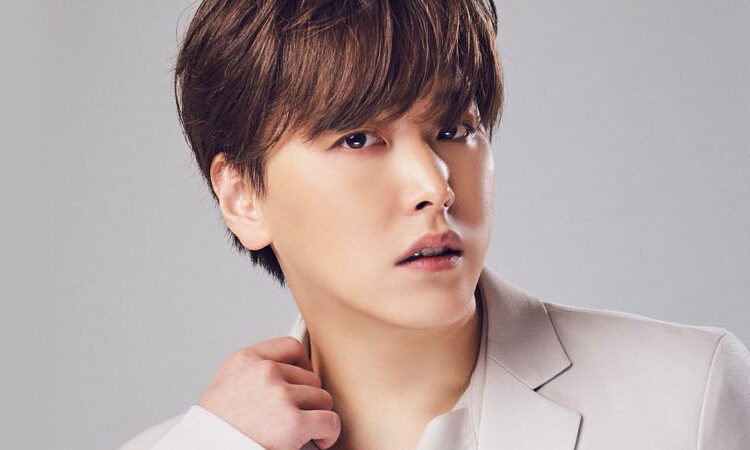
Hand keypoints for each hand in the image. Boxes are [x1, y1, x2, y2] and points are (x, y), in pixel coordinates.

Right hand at [198, 336, 340, 449]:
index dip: (302, 368)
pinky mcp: (292, 422)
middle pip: (310, 377)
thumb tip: (292, 373)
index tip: (301, 384)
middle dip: (306, 399)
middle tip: (293, 418)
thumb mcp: (225, 386)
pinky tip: (317, 440)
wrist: (202, 449)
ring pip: (323, 398)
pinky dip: (328, 434)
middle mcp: (263, 372)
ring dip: (316, 417)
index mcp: (244, 360)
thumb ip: (254, 373)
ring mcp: (279, 395)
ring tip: (300, 431)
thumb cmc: (214, 429)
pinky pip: (330, 422)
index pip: (291, 347)